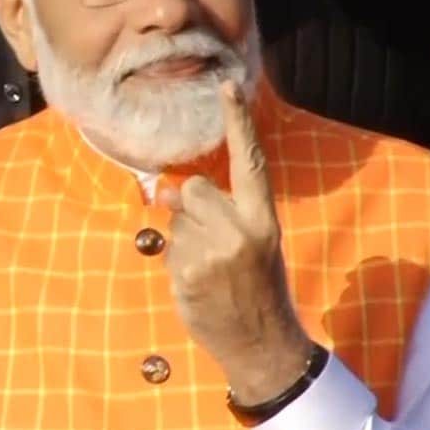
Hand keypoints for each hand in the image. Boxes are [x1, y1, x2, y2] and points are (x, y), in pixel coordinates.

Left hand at [158, 81, 311, 405]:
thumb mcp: (252, 244)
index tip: (227, 85)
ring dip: (184, 240)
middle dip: (191, 208)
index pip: (249, 161)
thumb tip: (166, 191)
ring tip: (209, 271)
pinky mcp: (190, 273)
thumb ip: (219, 213)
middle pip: (194, 190)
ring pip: (176, 221)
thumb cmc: (256, 288)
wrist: (262, 344)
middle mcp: (241, 229)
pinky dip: (176, 265)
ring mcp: (214, 252)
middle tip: (211, 243)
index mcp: (263, 218)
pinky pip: (167, 250)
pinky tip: (198, 286)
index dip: (237, 122)